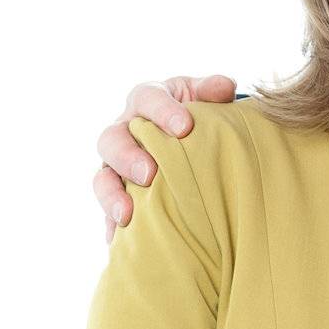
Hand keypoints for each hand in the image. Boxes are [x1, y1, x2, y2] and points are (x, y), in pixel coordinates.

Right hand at [94, 75, 237, 243]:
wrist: (192, 136)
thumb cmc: (201, 113)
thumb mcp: (207, 97)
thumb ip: (214, 91)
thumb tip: (226, 87)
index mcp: (147, 99)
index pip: (147, 98)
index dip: (162, 111)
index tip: (184, 127)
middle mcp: (123, 130)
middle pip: (112, 139)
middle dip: (129, 157)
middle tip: (150, 173)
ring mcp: (115, 163)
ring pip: (102, 177)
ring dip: (112, 196)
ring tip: (127, 214)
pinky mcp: (116, 192)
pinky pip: (107, 210)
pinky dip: (111, 226)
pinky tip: (118, 241)